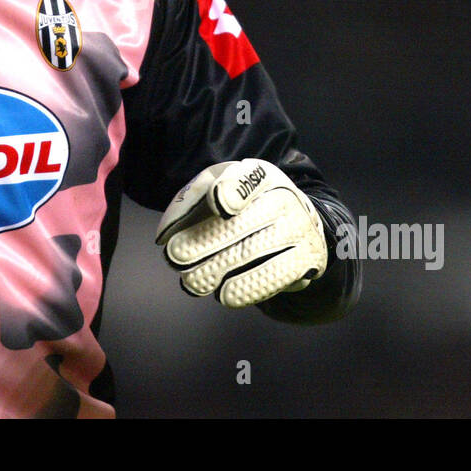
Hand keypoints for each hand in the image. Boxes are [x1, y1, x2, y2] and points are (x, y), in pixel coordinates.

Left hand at [154, 158, 327, 307]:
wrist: (298, 222)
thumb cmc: (246, 205)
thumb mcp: (218, 191)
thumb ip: (189, 204)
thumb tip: (163, 235)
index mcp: (260, 174)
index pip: (247, 179)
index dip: (234, 190)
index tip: (219, 204)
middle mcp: (284, 197)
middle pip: (243, 221)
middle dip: (206, 240)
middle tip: (176, 257)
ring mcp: (298, 228)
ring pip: (256, 250)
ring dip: (220, 268)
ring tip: (192, 282)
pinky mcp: (306, 258)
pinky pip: (276, 274)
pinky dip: (249, 287)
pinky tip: (226, 295)